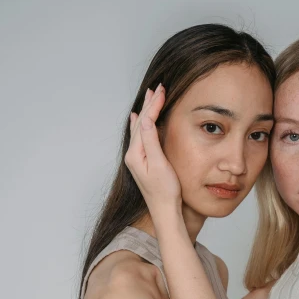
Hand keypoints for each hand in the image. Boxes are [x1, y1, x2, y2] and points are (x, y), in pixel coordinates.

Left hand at [125, 84, 181, 217]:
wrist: (165, 211)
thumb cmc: (165, 191)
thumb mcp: (158, 164)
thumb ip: (150, 141)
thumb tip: (144, 119)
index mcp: (135, 153)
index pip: (144, 122)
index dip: (153, 106)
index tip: (162, 91)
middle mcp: (133, 154)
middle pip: (140, 123)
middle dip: (149, 105)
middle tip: (158, 88)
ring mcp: (137, 158)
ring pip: (140, 128)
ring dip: (146, 111)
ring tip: (150, 97)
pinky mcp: (143, 162)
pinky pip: (142, 136)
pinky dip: (143, 124)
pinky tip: (138, 120)